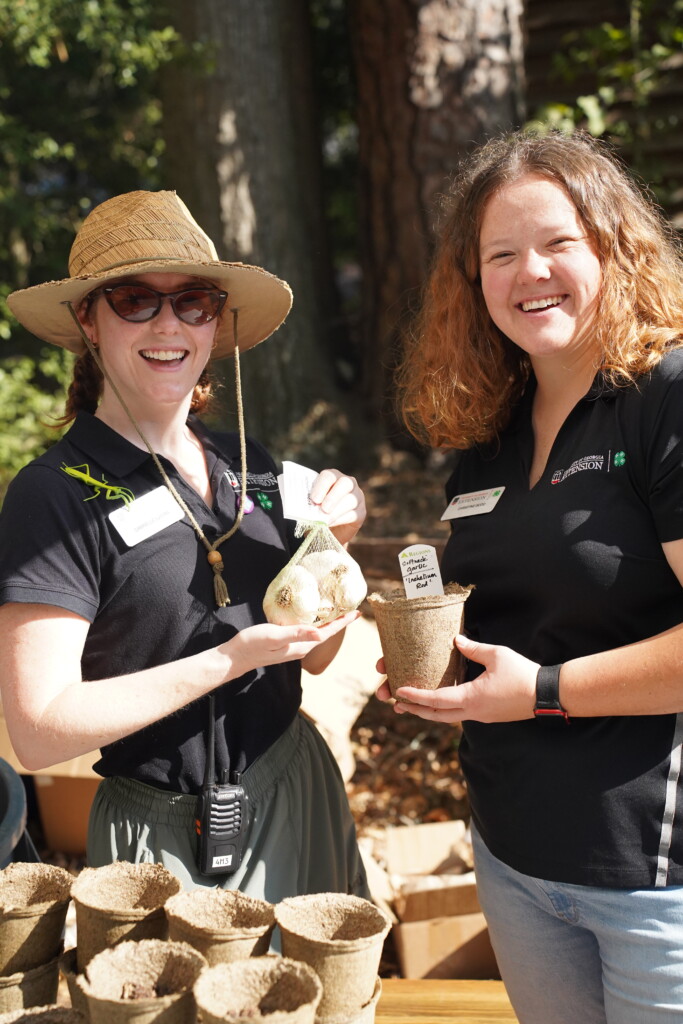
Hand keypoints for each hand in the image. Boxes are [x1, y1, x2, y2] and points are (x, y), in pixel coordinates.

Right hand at [221, 612, 357, 680]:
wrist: (235, 657)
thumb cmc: (253, 645)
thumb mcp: (275, 636)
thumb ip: (297, 634)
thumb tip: (320, 634)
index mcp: (301, 646)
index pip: (327, 634)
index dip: (342, 623)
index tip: (356, 613)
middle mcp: (300, 647)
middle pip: (325, 633)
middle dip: (339, 621)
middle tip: (351, 608)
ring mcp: (292, 646)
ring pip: (316, 632)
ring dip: (327, 621)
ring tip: (336, 609)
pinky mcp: (284, 642)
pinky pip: (305, 631)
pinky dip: (313, 622)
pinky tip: (311, 615)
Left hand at [309, 468, 365, 545]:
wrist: (330, 529)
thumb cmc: (318, 512)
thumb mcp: (312, 505)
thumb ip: (310, 503)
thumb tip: (305, 508)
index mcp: (333, 477)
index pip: (329, 476)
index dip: (321, 486)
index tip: (314, 500)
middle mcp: (348, 483)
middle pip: (346, 483)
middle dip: (333, 497)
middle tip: (323, 509)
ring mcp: (357, 497)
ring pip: (352, 500)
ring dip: (336, 511)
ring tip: (325, 520)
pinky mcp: (361, 512)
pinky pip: (354, 514)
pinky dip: (341, 519)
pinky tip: (331, 524)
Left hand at [376, 635, 538, 724]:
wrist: (546, 695)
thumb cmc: (522, 674)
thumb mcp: (496, 655)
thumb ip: (473, 649)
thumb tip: (456, 640)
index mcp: (471, 698)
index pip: (436, 700)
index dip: (416, 696)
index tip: (400, 692)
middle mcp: (473, 712)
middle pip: (437, 715)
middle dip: (415, 710)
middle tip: (397, 704)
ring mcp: (480, 716)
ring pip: (448, 718)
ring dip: (429, 712)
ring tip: (413, 707)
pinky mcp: (487, 715)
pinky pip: (460, 715)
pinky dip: (444, 711)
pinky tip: (440, 703)